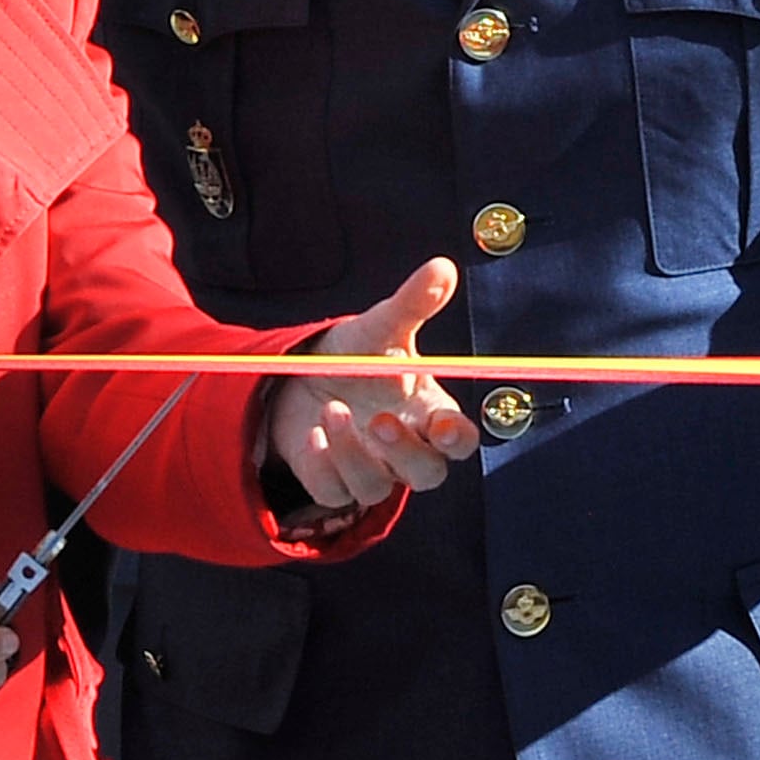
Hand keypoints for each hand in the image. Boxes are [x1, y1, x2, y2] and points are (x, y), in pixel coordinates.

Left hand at [265, 259, 479, 511]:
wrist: (301, 376)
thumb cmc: (357, 356)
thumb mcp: (380, 327)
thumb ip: (413, 304)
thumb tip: (442, 267)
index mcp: (427, 413)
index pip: (458, 439)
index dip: (456, 438)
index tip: (442, 425)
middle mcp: (404, 448)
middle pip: (425, 472)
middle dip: (404, 451)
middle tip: (378, 420)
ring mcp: (370, 470)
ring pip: (377, 488)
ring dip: (355, 454)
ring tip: (330, 410)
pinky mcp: (332, 482)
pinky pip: (335, 492)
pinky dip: (325, 467)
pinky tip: (312, 435)